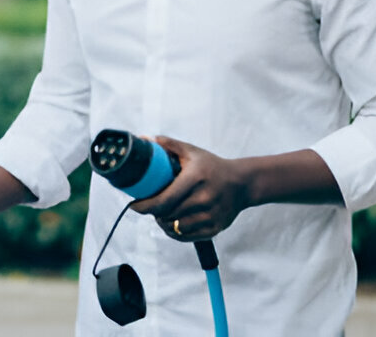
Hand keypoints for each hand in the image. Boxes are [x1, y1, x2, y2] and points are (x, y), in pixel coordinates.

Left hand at [129, 136, 248, 241]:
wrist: (242, 183)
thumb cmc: (212, 167)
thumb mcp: (191, 152)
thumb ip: (168, 145)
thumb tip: (144, 138)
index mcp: (195, 178)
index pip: (163, 200)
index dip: (145, 206)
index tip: (134, 205)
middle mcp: (204, 198)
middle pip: (167, 215)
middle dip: (153, 213)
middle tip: (149, 207)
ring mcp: (210, 215)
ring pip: (175, 228)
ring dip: (163, 223)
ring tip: (162, 214)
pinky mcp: (215, 228)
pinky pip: (186, 237)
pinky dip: (175, 232)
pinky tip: (173, 222)